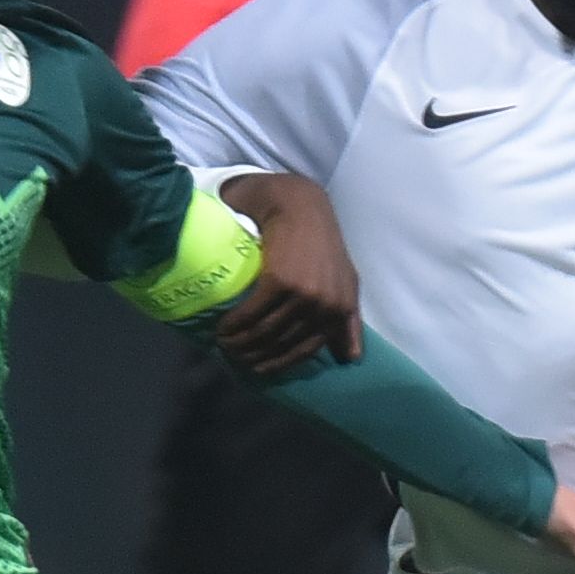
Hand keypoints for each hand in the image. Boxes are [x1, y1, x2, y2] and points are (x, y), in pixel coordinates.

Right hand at [212, 172, 363, 371]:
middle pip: (282, 343)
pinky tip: (223, 328)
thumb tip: (351, 358)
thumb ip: (349, 320)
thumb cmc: (322, 243)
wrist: (299, 205)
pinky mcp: (280, 281)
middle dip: (256, 355)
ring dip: (241, 343)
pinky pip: (252, 313)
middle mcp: (323, 306)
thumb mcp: (346, 281)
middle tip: (236, 357)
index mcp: (339, 310)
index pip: (307, 349)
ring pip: (265, 332)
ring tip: (225, 344)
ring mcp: (303, 295)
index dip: (280, 363)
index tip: (259, 368)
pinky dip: (234, 324)